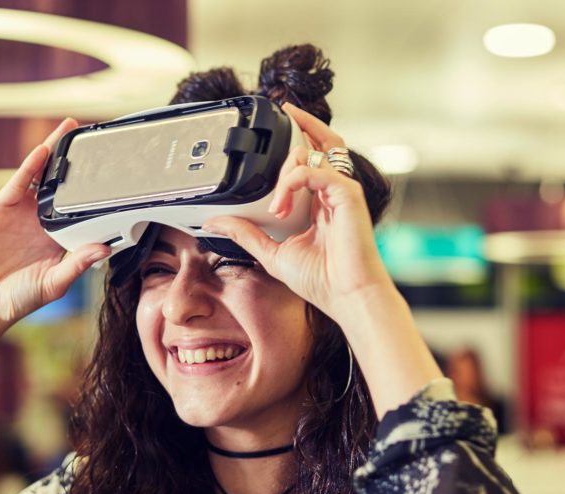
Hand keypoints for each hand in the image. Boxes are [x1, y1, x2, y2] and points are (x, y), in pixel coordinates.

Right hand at [0, 118, 111, 334]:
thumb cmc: (19, 299)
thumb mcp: (55, 283)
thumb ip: (78, 264)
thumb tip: (104, 248)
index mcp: (59, 238)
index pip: (81, 207)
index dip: (94, 189)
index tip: (113, 172)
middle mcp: (42, 221)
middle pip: (63, 184)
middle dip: (76, 161)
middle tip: (93, 136)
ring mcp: (22, 213)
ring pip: (42, 177)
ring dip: (54, 153)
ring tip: (70, 130)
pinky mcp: (1, 209)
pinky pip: (19, 183)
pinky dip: (31, 166)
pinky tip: (44, 151)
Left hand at [202, 103, 393, 318]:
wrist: (346, 296)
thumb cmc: (322, 279)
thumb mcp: (273, 252)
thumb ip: (247, 234)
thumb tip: (216, 223)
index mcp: (321, 200)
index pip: (312, 155)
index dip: (298, 135)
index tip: (276, 125)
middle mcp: (334, 190)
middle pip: (315, 141)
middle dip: (288, 143)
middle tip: (271, 170)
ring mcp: (342, 189)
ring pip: (312, 151)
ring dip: (285, 170)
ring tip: (277, 204)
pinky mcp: (347, 193)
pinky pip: (316, 169)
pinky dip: (292, 181)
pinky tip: (282, 205)